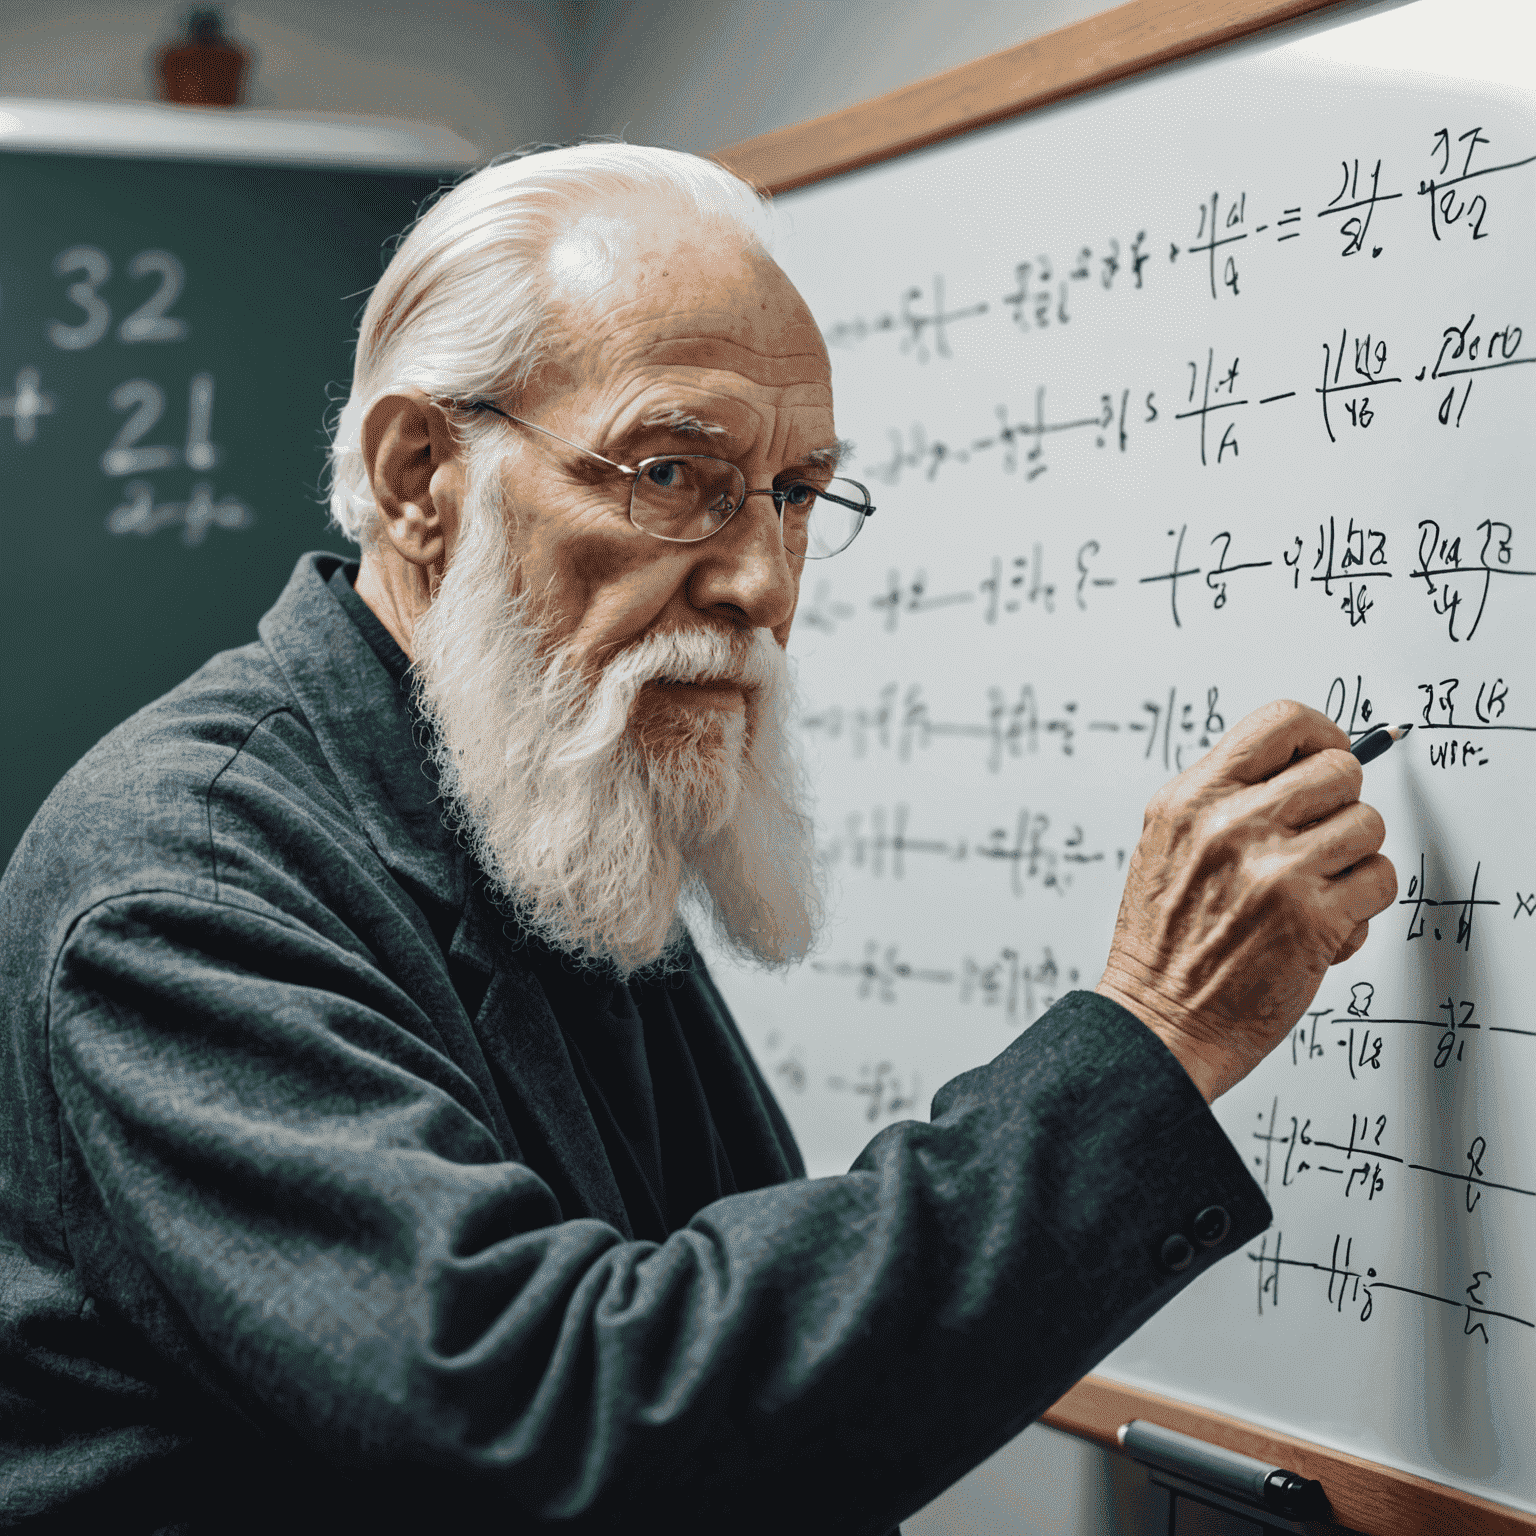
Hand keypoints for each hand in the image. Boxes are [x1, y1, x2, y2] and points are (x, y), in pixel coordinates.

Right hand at [1096, 699, 1396, 1102]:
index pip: (1281, 722)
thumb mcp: (1166, 844)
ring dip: (1352, 859)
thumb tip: (1299, 767)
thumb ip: (1223, 799)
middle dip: (1339, 806)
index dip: (1319, 736)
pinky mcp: (1313, 918)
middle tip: (1316, 840)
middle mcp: (1231, 824)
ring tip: (1314, 888)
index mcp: (1192, 799)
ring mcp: (1275, 870)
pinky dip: (1361, 905)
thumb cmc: (1164, 942)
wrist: (1160, 1020)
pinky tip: (1321, 925)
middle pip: (1339, 770)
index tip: (1322, 759)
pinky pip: (1379, 880)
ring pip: (1369, 825)